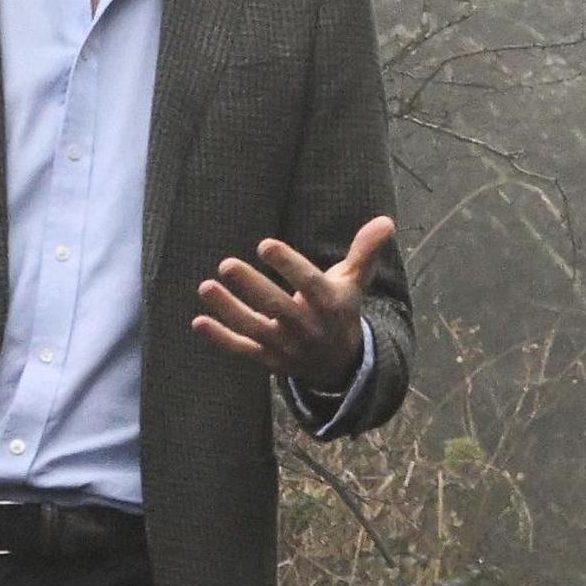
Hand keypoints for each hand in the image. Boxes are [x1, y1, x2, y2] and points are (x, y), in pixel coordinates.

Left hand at [192, 216, 396, 393]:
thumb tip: (385, 220)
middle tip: (226, 264)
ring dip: (229, 310)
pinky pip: (243, 349)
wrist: (340, 365)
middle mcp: (307, 327)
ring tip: (205, 287)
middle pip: (277, 307)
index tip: (265, 244)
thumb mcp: (355, 282)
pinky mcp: (269, 359)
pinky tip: (200, 322)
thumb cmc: (340, 310)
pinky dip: (222, 339)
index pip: (308, 283)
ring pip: (255, 328)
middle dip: (252, 287)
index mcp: (328, 304)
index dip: (288, 265)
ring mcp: (286, 346)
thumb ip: (365, 251)